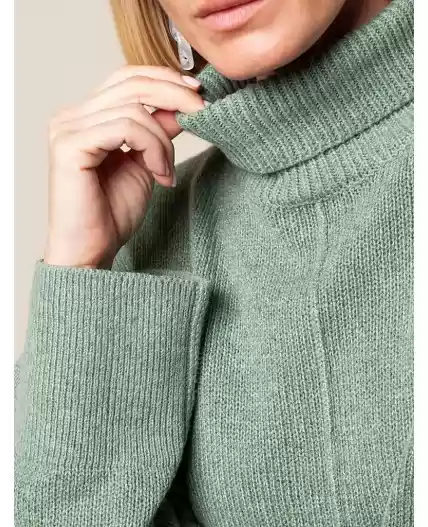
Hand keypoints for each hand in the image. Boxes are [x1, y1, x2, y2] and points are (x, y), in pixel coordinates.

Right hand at [44, 65, 205, 268]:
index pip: (127, 78)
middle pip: (130, 83)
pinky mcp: (69, 146)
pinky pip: (125, 127)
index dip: (164, 79)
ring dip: (163, 140)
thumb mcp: (147, 163)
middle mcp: (72, 116)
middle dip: (174, 95)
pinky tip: (159, 174)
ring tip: (166, 171)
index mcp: (87, 117)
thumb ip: (159, 132)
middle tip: (202, 112)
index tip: (197, 94)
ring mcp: (67, 129)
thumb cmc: (113, 214)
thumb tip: (182, 104)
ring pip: (133, 109)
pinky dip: (152, 148)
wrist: (92, 252)